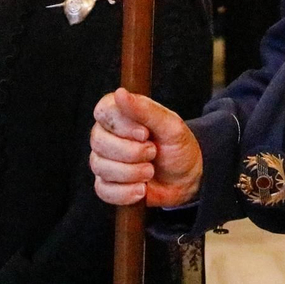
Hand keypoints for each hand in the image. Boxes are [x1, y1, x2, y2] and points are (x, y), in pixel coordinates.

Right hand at [90, 88, 202, 206]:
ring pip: (100, 166)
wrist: (186, 178)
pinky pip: (103, 190)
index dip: (122, 126)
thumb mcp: (170, 125)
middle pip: (98, 141)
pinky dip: (125, 192)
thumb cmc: (177, 146)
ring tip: (150, 171)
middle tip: (153, 152)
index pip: (102, 112)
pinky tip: (141, 189)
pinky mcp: (107, 184)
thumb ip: (145, 109)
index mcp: (119, 113)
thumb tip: (120, 93)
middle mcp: (106, 134)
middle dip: (130, 152)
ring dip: (131, 173)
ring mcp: (104, 160)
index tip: (145, 134)